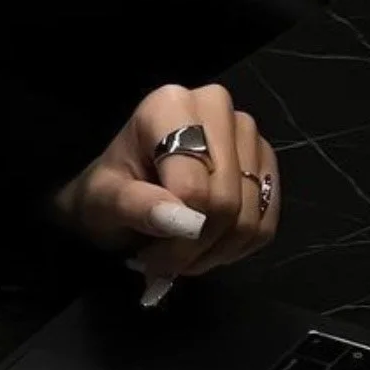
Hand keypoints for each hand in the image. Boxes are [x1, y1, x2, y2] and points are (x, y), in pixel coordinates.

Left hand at [53, 82, 279, 290]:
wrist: (120, 193)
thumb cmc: (108, 192)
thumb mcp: (104, 201)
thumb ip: (137, 206)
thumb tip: (179, 220)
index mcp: (171, 106)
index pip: (195, 186)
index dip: (177, 234)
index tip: (150, 255)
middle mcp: (215, 108)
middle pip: (226, 202)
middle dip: (194, 247)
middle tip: (164, 262)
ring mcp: (246, 134)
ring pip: (249, 217)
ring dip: (214, 253)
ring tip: (181, 255)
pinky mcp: (264, 163)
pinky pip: (265, 224)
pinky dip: (236, 249)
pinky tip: (207, 249)